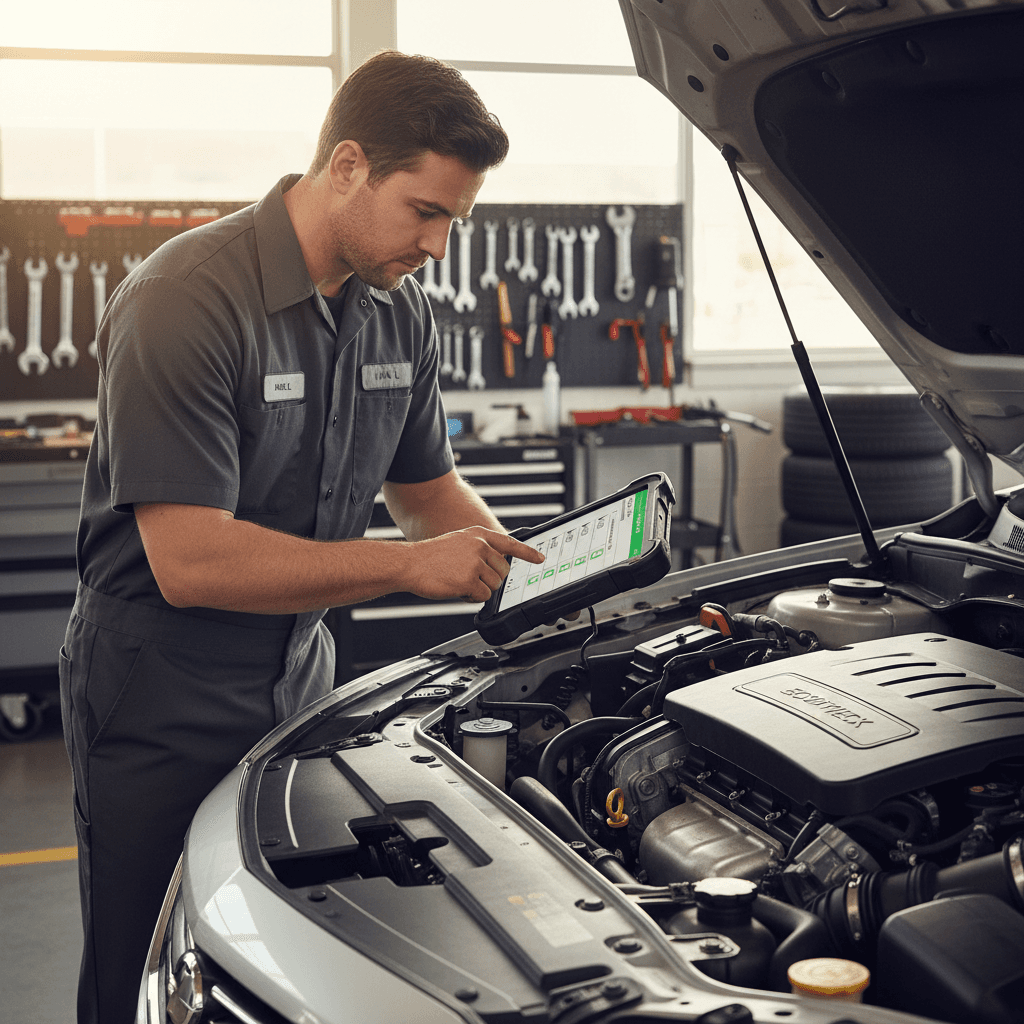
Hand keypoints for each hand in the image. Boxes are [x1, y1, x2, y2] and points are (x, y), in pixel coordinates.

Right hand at [405, 527, 543, 602]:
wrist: (410, 564)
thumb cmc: (431, 557)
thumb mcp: (459, 542)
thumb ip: (480, 548)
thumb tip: (497, 564)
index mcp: (479, 535)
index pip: (510, 543)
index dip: (527, 552)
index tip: (540, 558)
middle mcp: (480, 546)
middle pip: (503, 572)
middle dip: (491, 580)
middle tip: (471, 578)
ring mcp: (475, 563)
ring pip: (494, 586)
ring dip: (480, 589)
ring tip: (460, 581)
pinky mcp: (469, 580)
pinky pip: (483, 597)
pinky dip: (472, 597)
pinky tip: (457, 589)